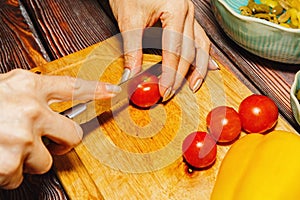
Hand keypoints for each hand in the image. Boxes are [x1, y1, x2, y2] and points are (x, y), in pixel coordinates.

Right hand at [0, 69, 120, 188]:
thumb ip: (30, 94)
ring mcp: (22, 139)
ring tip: (8, 147)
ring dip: (30, 159)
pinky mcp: (10, 165)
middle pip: (72, 135)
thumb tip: (52, 106)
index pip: (73, 86)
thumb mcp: (5, 88)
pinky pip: (21, 177)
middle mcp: (30, 111)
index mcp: (27, 87)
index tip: (113, 92)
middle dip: (62, 142)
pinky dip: (10, 173)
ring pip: (46, 161)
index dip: (96, 90)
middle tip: (48, 141)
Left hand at [109, 0, 217, 100]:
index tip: (164, 90)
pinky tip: (208, 64)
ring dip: (199, 67)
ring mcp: (189, 14)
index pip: (175, 51)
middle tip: (172, 92)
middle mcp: (187, 12)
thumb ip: (132, 49)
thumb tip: (132, 75)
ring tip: (196, 84)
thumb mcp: (129, 19)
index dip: (170, 74)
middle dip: (182, 75)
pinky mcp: (185, 16)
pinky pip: (199, 38)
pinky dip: (202, 54)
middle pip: (189, 50)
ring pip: (201, 45)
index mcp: (176, 10)